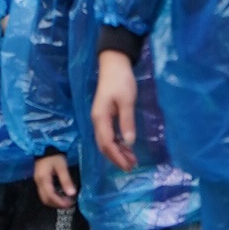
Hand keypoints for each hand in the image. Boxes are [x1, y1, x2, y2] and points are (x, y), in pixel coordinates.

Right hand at [33, 150, 77, 209]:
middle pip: (45, 199)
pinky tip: (60, 195)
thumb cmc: (54, 156)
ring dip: (54, 202)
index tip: (70, 203)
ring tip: (66, 201)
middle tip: (69, 204)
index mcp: (43, 179)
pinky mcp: (39, 180)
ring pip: (44, 197)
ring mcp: (37, 181)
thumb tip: (72, 194)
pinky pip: (44, 193)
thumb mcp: (62, 166)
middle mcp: (38, 182)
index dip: (60, 202)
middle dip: (57, 204)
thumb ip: (66, 180)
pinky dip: (52, 197)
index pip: (50, 196)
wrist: (45, 146)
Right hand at [91, 51, 138, 169]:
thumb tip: (129, 142)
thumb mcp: (127, 101)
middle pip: (104, 145)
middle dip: (116, 158)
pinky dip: (117, 143)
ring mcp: (100, 117)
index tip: (129, 166)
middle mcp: (97, 120)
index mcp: (100, 118)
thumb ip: (127, 122)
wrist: (114, 63)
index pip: (107, 143)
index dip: (117, 157)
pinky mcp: (104, 114)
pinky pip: (108, 134)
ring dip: (117, 151)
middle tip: (131, 167)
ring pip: (106, 141)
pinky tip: (126, 146)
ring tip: (131, 160)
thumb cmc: (121, 80)